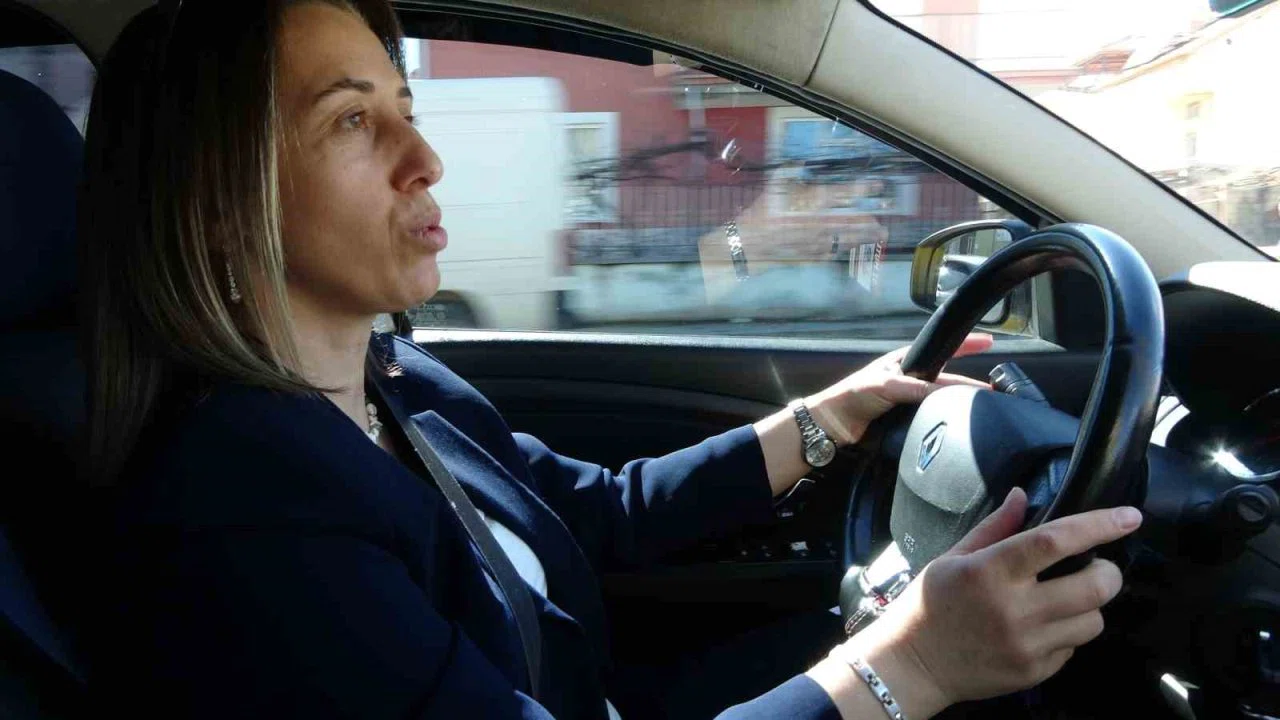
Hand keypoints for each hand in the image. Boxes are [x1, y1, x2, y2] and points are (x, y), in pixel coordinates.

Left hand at [807, 333, 993, 445]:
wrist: (834, 424)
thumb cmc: (853, 395)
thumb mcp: (887, 386)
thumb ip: (917, 388)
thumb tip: (947, 393)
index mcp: (906, 361)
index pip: (942, 349)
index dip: (966, 345)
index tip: (988, 342)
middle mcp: (911, 379)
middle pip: (948, 380)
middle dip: (970, 385)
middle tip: (994, 392)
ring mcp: (910, 400)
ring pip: (941, 401)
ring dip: (959, 405)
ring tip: (984, 410)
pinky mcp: (907, 420)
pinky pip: (931, 418)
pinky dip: (944, 421)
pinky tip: (957, 426)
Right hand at [843, 488, 1141, 714]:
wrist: (912, 664)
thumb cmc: (929, 605)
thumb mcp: (953, 557)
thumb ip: (995, 527)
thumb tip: (1022, 496)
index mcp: (990, 571)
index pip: (1057, 541)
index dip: (1100, 525)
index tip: (1128, 517)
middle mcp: (1013, 609)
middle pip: (1093, 587)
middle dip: (1108, 572)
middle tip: (1098, 567)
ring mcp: (1026, 645)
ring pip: (1093, 621)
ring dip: (1089, 606)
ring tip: (1064, 600)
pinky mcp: (1033, 672)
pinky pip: (1073, 648)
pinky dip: (1067, 633)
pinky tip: (1042, 627)